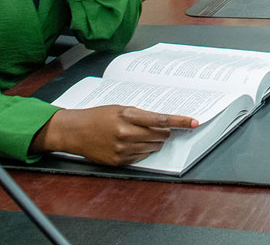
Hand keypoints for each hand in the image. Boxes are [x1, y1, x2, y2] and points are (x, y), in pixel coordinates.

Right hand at [33, 106, 199, 166]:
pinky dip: (143, 150)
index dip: (179, 121)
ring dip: (154, 141)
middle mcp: (126, 133)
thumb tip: (163, 122)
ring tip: (141, 134)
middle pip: (160, 135)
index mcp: (127, 116)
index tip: (193, 122)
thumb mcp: (120, 108)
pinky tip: (132, 143)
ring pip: (153, 147)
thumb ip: (141, 115)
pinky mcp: (120, 161)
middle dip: (164, 131)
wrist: (76, 131)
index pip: (161, 119)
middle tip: (160, 128)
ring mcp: (123, 149)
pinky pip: (142, 156)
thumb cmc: (98, 116)